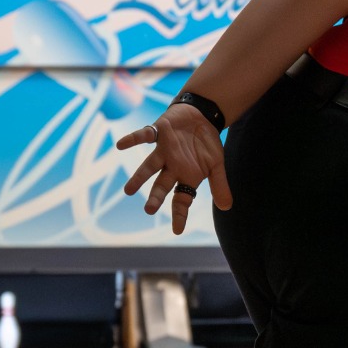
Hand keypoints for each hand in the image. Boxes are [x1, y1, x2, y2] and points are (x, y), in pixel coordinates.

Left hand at [118, 102, 233, 235]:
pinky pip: (144, 136)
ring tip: (128, 190)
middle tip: (149, 210)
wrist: (202, 116)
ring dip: (139, 177)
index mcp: (186, 176)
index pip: (182, 199)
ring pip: (149, 166)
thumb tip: (226, 207)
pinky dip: (133, 139)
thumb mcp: (217, 164)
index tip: (177, 231)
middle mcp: (172, 167)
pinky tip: (120, 145)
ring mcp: (164, 151)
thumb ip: (219, 185)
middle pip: (162, 185)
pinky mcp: (159, 132)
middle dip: (156, 197)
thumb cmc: (207, 143)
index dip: (180, 214)